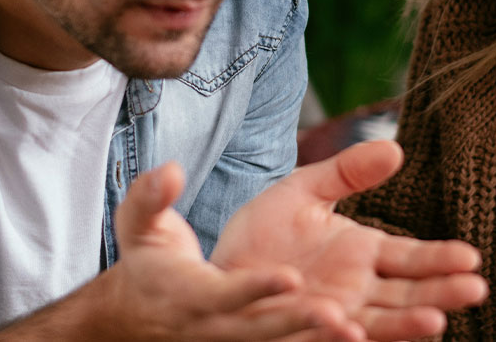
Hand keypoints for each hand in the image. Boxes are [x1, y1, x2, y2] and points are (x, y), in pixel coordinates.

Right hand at [90, 161, 364, 340]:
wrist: (141, 314)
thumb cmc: (148, 262)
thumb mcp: (139, 226)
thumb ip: (151, 198)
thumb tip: (171, 170)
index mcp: (189, 295)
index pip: (223, 294)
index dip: (256, 288)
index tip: (292, 277)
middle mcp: (215, 327)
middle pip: (259, 330)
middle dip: (296, 324)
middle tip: (336, 314)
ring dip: (316, 340)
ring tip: (356, 330)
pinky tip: (355, 334)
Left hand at [211, 140, 487, 340]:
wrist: (218, 266)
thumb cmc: (264, 232)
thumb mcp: (304, 190)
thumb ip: (346, 173)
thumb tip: (396, 147)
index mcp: (363, 255)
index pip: (411, 258)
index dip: (440, 259)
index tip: (471, 257)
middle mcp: (355, 291)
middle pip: (406, 296)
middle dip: (440, 294)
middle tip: (475, 290)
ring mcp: (331, 316)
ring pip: (376, 324)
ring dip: (404, 325)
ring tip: (434, 321)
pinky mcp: (299, 334)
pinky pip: (320, 338)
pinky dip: (337, 337)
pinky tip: (352, 329)